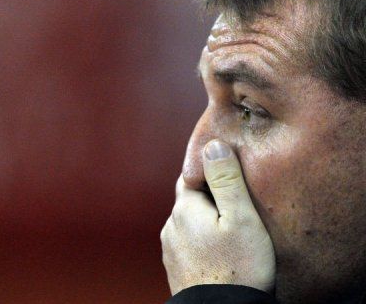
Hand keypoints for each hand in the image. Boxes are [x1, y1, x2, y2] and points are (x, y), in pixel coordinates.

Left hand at [161, 139, 275, 294]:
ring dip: (204, 221)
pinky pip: (188, 244)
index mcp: (185, 209)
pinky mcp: (175, 268)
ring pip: (188, 223)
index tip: (226, 174)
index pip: (190, 176)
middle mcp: (171, 226)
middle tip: (234, 204)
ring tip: (228, 229)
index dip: (208, 172)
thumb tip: (212, 145)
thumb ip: (226, 180)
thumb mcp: (240, 218)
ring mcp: (170, 249)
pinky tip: (217, 250)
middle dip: (208, 197)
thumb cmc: (238, 267)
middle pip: (189, 200)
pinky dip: (200, 241)